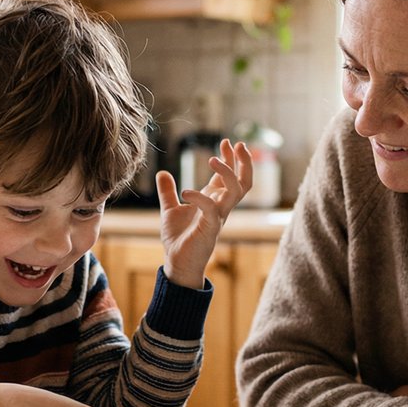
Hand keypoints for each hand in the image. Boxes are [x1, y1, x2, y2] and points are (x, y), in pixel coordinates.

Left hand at [157, 139, 253, 287]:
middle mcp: (221, 208)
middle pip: (244, 182)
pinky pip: (212, 208)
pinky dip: (200, 197)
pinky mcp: (210, 228)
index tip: (226, 142)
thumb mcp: (170, 210)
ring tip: (211, 159)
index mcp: (214, 202)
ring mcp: (218, 217)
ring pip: (236, 191)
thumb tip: (163, 173)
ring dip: (227, 173)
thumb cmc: (178, 240)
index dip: (230, 159)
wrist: (177, 264)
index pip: (229, 177)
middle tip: (238, 144)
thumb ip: (168, 192)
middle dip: (244, 162)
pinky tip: (184, 192)